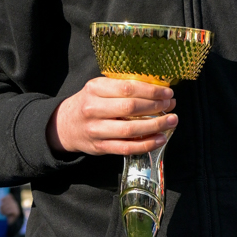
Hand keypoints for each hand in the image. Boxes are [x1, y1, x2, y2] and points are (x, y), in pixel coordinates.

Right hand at [46, 76, 175, 157]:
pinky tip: (160, 139)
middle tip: (171, 105)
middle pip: (131, 108)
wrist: (64, 126)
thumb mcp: (98, 89)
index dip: (151, 91)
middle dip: (156, 106)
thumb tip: (157, 90)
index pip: (128, 88)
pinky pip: (127, 148)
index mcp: (95, 89)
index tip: (167, 92)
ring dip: (155, 126)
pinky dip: (146, 144)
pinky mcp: (100, 147)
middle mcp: (93, 109)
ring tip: (171, 121)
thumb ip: (121, 88)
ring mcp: (96, 130)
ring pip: (130, 130)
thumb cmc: (89, 104)